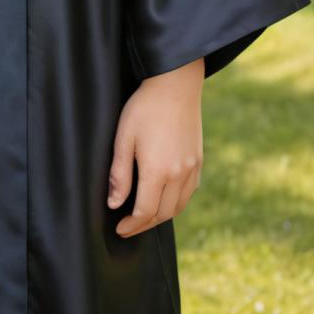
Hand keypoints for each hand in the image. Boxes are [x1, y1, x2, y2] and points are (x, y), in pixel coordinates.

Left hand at [106, 58, 203, 237]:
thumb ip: (119, 174)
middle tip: (129, 226)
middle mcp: (179, 174)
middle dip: (145, 225)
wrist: (176, 84)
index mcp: (158, 170)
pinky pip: (189, 192)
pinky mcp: (199, 160)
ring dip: (161, 216)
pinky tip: (166, 198)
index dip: (131, 225)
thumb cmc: (145, 107)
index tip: (120, 229)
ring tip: (145, 216)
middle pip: (163, 214)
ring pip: (179, 206)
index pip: (145, 212)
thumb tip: (115, 204)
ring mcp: (192, 168)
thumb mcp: (124, 137)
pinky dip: (177, 202)